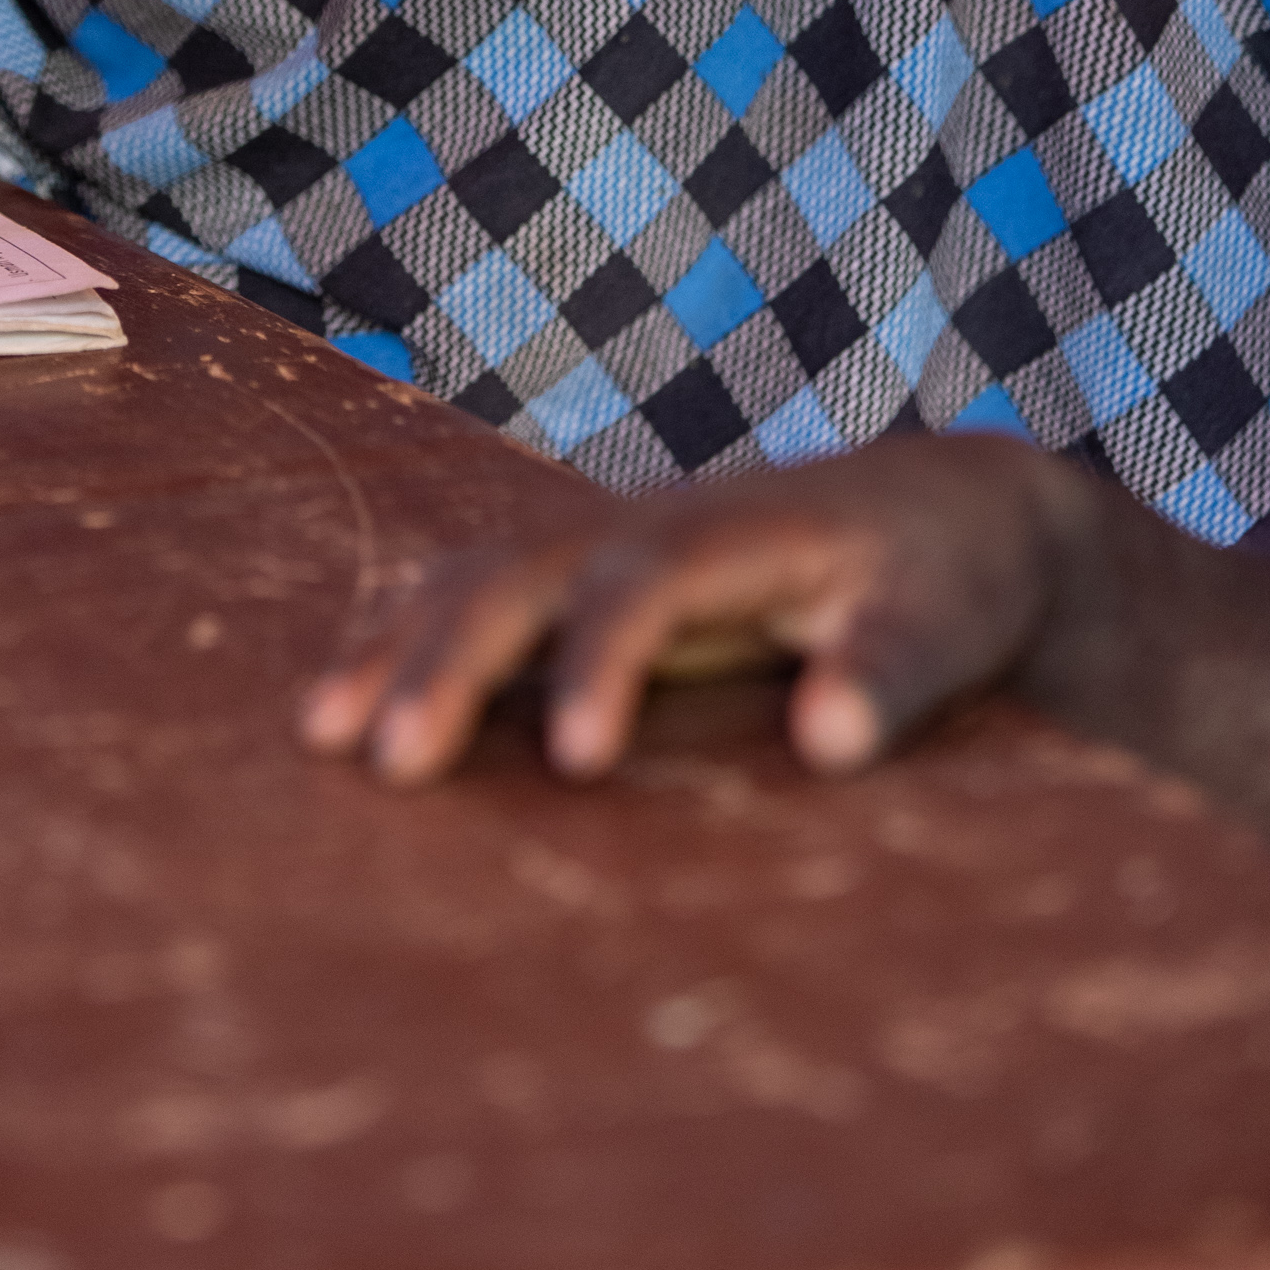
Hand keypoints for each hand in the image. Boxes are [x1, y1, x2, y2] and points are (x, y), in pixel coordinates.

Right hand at [298, 441, 1078, 789]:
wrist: (936, 507)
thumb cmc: (945, 577)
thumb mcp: (947, 619)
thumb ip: (891, 671)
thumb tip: (832, 741)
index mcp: (728, 530)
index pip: (641, 584)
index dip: (600, 661)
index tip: (576, 759)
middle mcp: (640, 523)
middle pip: (517, 573)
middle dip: (448, 661)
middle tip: (390, 762)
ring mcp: (599, 542)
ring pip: (470, 575)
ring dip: (395, 644)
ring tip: (323, 733)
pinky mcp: (581, 577)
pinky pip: (468, 592)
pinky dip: (400, 635)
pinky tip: (343, 698)